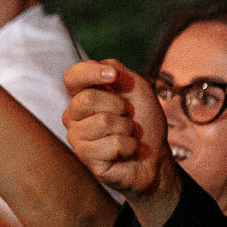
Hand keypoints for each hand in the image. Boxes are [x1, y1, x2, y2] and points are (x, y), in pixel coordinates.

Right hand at [62, 59, 181, 224]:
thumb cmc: (144, 121)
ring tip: (126, 135)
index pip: (72, 77)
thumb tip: (105, 68)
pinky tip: (125, 151)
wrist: (154, 156)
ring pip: (103, 122)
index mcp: (82, 95)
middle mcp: (73, 116)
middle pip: (86, 99)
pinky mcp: (86, 157)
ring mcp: (76, 137)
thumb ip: (118, 71)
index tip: (114, 76)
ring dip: (127, 128)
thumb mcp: (136, 87)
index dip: (90, 72)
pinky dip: (129, 145)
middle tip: (126, 116)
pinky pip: (113, 143)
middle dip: (118, 106)